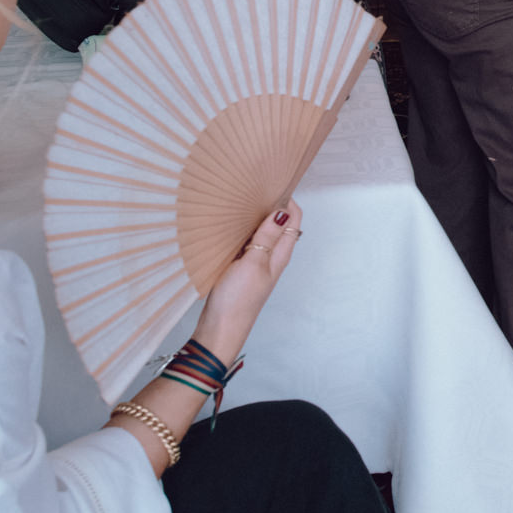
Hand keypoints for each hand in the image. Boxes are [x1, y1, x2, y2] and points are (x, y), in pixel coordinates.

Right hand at [192, 202, 302, 360]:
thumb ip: (267, 238)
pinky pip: (245, 244)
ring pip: (260, 233)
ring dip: (254, 218)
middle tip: (254, 187)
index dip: (288, 200)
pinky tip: (228, 225)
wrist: (219, 329)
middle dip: (271, 205)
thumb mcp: (254, 263)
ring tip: (240, 201)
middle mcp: (271, 257)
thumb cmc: (238, 300)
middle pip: (278, 225)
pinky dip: (241, 232)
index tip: (275, 183)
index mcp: (280, 255)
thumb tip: (283, 211)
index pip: (294, 220)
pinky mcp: (239, 269)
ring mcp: (255, 263)